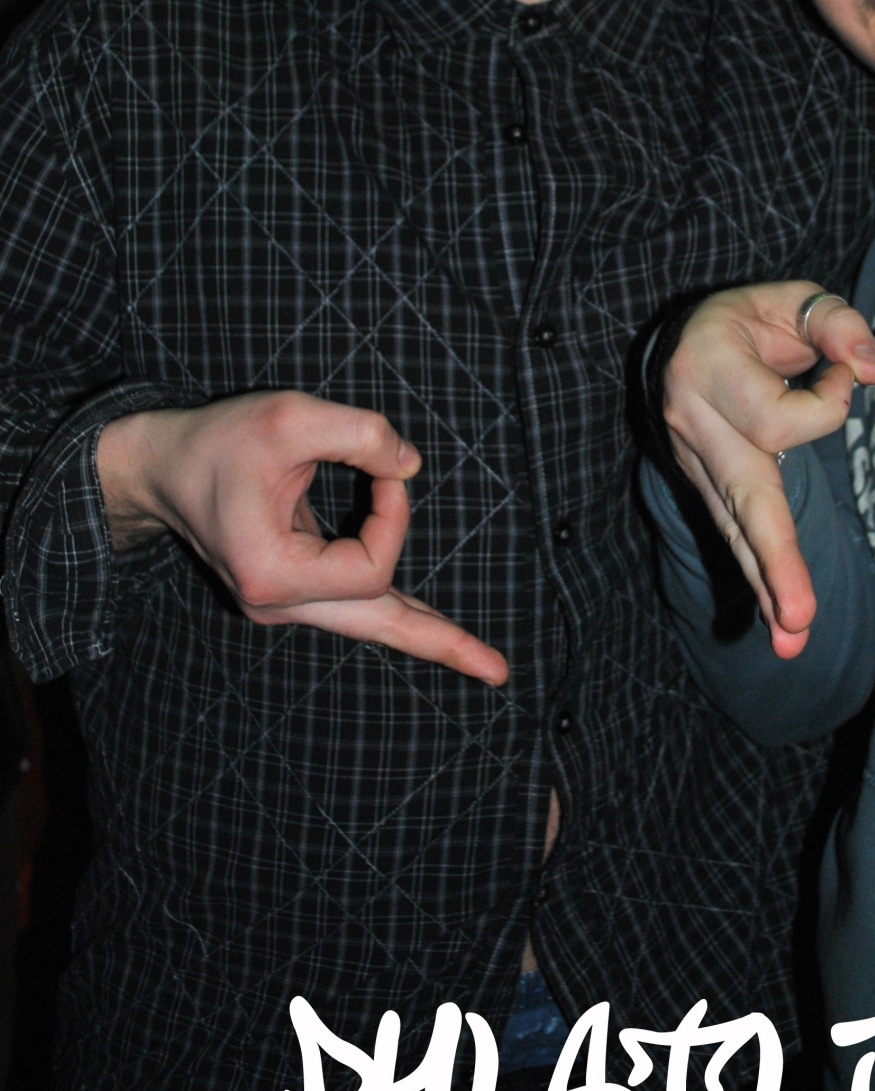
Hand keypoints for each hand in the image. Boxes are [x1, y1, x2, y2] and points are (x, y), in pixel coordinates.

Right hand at [96, 394, 507, 681]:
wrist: (160, 465)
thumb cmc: (218, 442)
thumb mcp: (289, 418)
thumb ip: (360, 434)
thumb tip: (410, 465)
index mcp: (275, 574)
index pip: (371, 565)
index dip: (394, 514)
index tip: (381, 465)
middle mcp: (279, 602)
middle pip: (378, 627)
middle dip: (441, 644)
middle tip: (499, 672)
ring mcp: (282, 600)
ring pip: (369, 621)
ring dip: (424, 631)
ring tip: (479, 660)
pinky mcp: (288, 586)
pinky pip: (353, 601)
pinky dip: (392, 606)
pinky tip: (429, 626)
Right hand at [662, 284, 874, 656]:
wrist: (679, 339)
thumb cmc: (747, 319)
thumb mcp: (792, 297)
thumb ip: (836, 323)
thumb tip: (873, 370)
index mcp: (708, 367)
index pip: (777, 417)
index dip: (828, 401)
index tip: (845, 372)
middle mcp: (693, 422)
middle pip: (742, 495)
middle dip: (775, 558)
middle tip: (799, 617)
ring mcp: (693, 462)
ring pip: (736, 529)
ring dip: (767, 586)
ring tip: (793, 641)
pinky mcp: (705, 487)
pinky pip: (735, 536)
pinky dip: (759, 579)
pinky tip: (780, 626)